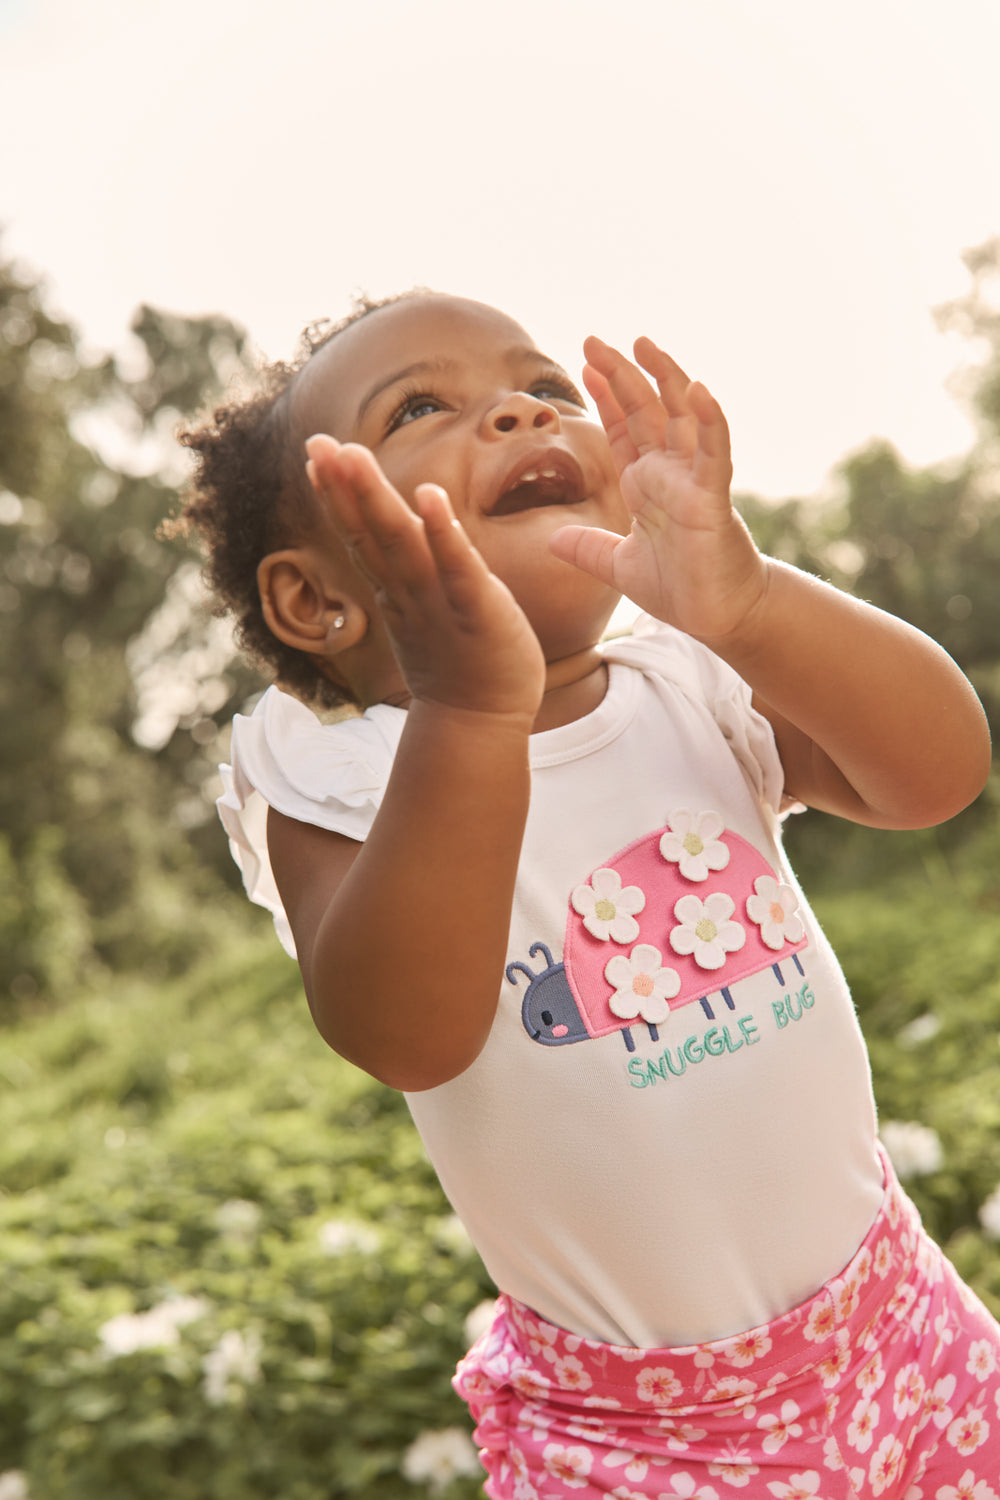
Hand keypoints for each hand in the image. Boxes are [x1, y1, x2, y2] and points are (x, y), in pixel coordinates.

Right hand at [305, 436, 545, 721]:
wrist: (481, 721)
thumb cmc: (460, 662)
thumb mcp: (425, 609)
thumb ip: (412, 572)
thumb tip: (402, 539)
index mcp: (397, 589)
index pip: (361, 536)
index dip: (337, 495)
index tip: (315, 454)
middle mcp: (410, 592)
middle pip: (370, 533)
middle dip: (343, 487)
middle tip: (316, 443)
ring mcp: (439, 601)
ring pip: (401, 544)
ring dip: (376, 499)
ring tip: (353, 456)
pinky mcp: (477, 611)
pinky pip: (458, 568)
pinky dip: (442, 532)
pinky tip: (429, 496)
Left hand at [549, 336, 767, 643]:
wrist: (720, 617)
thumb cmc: (681, 588)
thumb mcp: (618, 566)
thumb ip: (587, 549)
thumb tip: (551, 540)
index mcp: (646, 485)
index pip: (624, 430)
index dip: (606, 398)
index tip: (585, 366)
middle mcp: (670, 474)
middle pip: (646, 412)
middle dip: (622, 375)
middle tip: (594, 340)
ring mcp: (693, 481)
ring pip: (682, 418)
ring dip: (666, 379)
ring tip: (644, 344)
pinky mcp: (713, 498)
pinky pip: (714, 452)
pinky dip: (709, 420)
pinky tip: (699, 389)